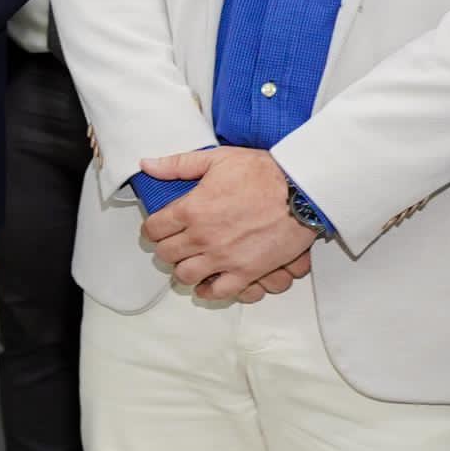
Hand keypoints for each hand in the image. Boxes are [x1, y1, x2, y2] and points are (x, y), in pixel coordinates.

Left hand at [134, 144, 317, 302]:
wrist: (301, 191)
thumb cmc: (263, 172)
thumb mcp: (218, 158)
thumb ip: (178, 164)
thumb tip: (148, 165)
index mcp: (192, 209)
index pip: (154, 229)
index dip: (153, 228)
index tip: (159, 228)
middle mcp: (202, 237)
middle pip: (166, 254)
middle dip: (167, 248)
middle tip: (175, 243)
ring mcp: (223, 257)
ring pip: (185, 276)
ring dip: (183, 270)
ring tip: (189, 262)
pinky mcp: (246, 271)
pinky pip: (217, 292)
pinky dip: (207, 290)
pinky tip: (206, 283)